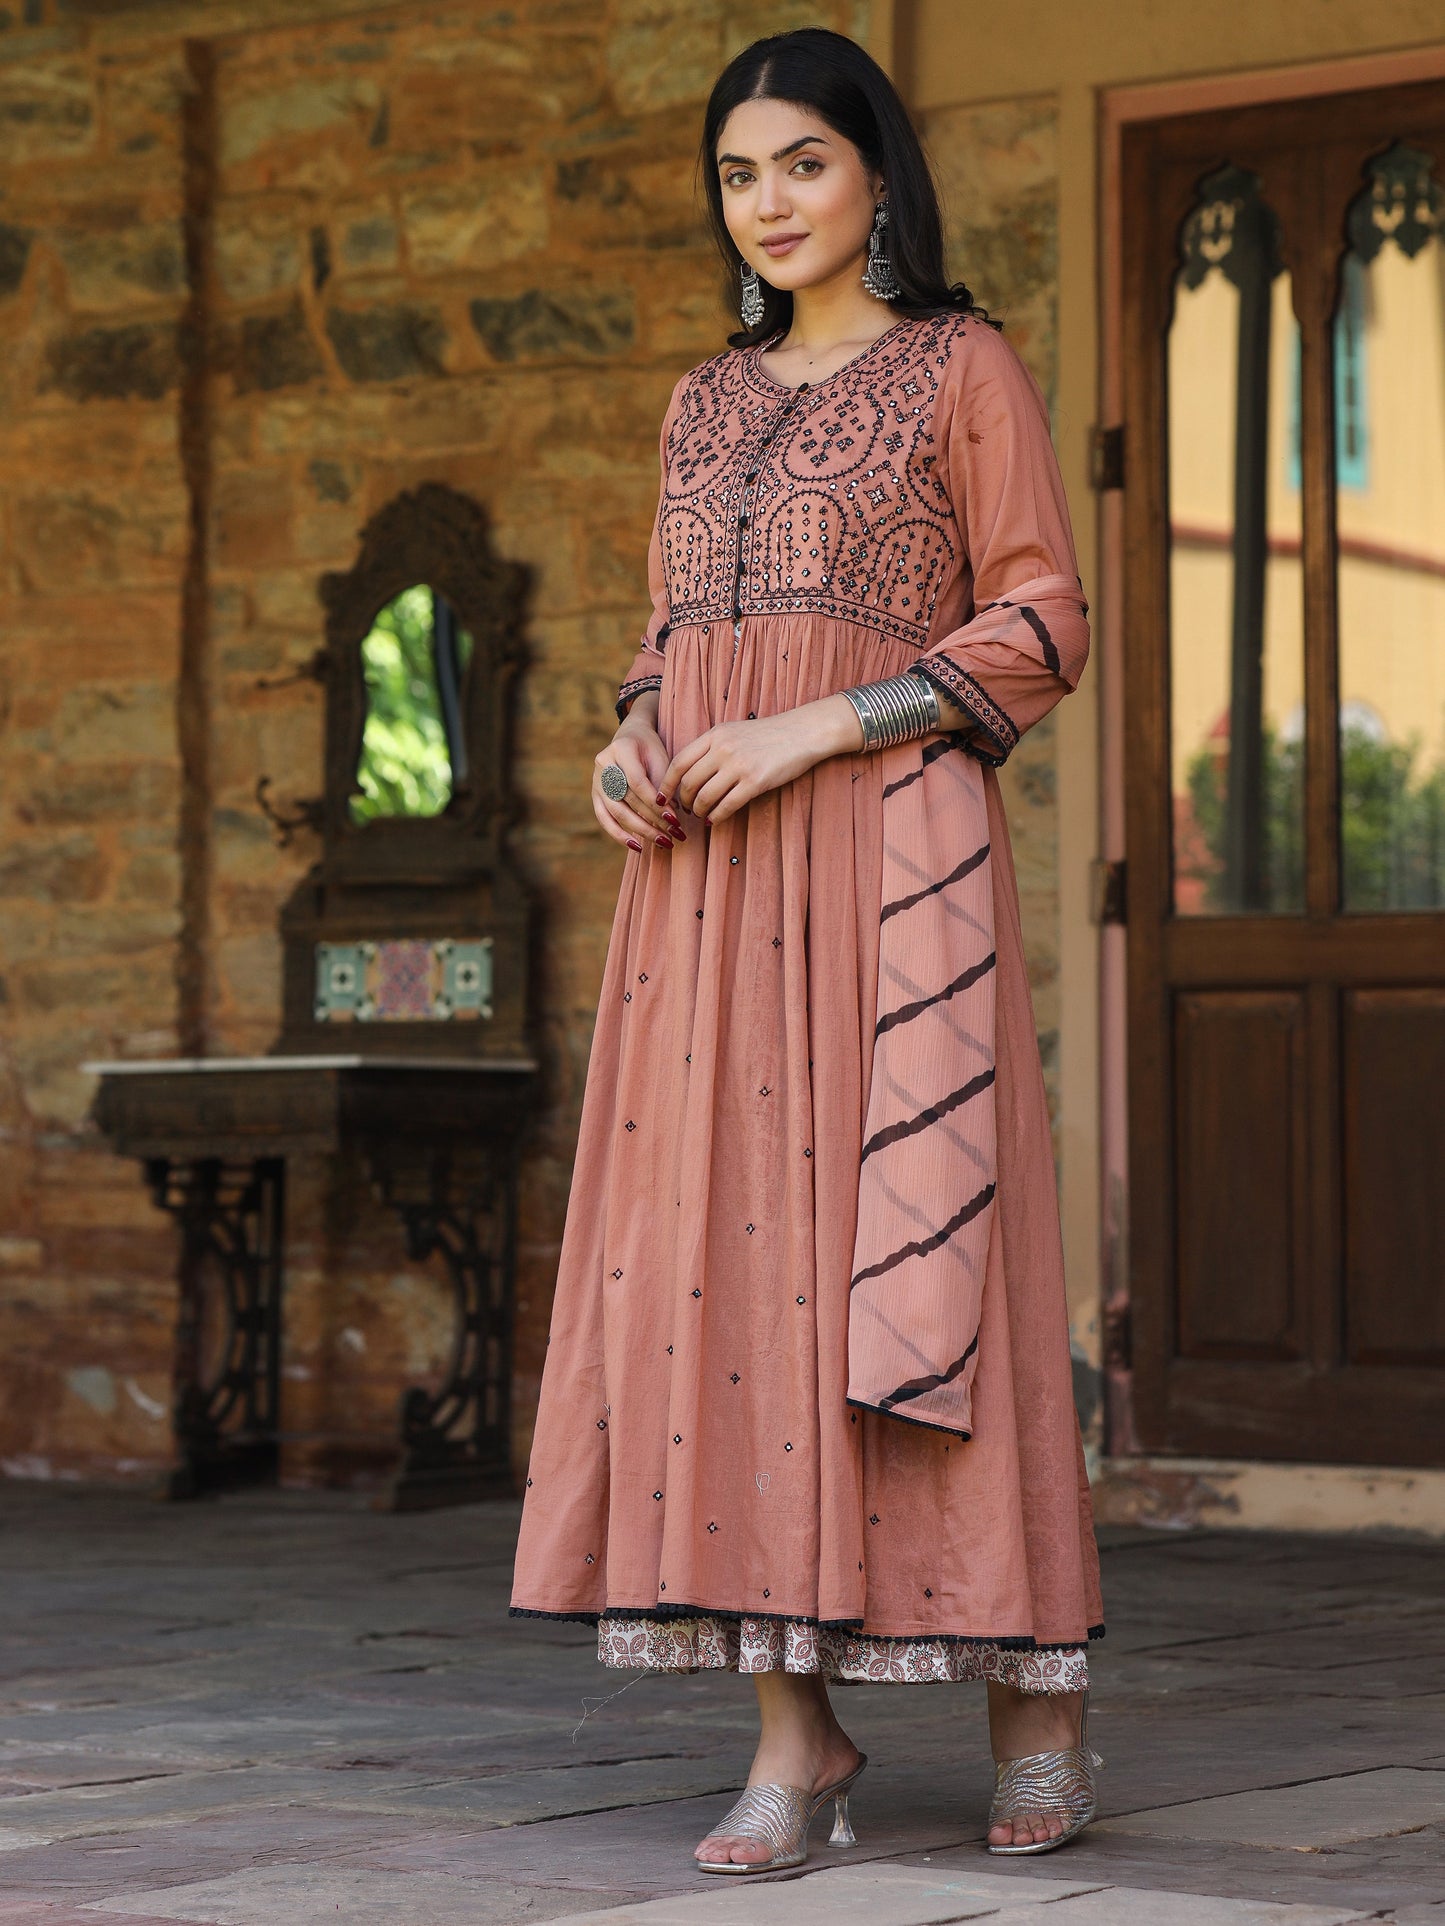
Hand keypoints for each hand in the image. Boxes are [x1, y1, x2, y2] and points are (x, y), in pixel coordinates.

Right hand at [592, 694, 686, 850]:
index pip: (638, 782)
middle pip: (627, 799)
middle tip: (675, 834)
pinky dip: (619, 835)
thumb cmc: (650, 749)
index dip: (655, 802)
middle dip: (653, 819)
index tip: (674, 818)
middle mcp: (603, 764)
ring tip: (662, 842)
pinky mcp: (595, 795)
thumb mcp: (660, 758)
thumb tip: (671, 817)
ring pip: (616, 812)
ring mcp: (596, 780)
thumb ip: (663, 784)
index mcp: (620, 749)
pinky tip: (637, 846)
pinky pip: (604, 818)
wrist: (631, 737)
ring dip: (640, 830)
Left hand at [660, 695, 862, 823]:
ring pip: (705, 797)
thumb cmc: (768, 735)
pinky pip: (726, 806)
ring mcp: (739, 765)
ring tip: (702, 815)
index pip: (679, 762)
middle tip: (686, 810)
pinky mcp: (755, 782)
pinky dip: (716, 817)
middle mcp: (723, 749)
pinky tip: (715, 820)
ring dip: (699, 811)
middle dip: (683, 802)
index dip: (667, 783)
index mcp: (715, 735)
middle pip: (689, 782)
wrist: (802, 732)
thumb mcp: (734, 732)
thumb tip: (691, 773)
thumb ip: (712, 748)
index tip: (663, 796)